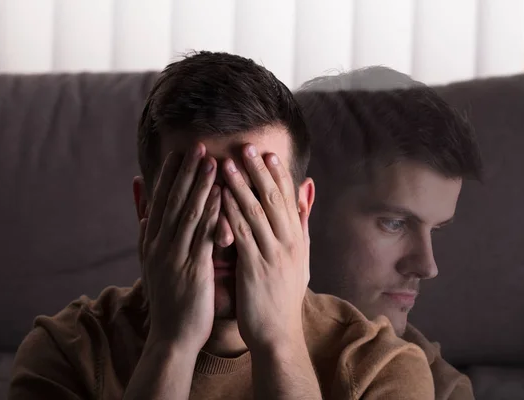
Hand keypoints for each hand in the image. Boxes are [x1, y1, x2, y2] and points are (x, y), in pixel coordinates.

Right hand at [139, 143, 220, 352]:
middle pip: (173, 202)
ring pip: (187, 214)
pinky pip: (203, 236)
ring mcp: (174, 257)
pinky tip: (222, 196)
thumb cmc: (168, 300)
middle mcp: (159, 246)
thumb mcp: (151, 264)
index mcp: (150, 243)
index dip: (169, 175)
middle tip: (198, 146)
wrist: (172, 337)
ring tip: (212, 161)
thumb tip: (144, 209)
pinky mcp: (193, 270)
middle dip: (186, 172)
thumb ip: (148, 233)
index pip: (159, 202)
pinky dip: (212, 214)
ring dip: (200, 186)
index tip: (179, 153)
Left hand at [221, 144, 309, 351]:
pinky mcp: (254, 269)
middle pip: (272, 200)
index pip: (288, 200)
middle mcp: (288, 243)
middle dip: (258, 172)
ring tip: (226, 164)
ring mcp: (273, 255)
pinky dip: (229, 214)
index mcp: (297, 239)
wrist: (279, 334)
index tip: (267, 153)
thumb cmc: (284, 297)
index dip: (278, 175)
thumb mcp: (301, 260)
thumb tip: (306, 198)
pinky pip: (241, 236)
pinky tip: (217, 199)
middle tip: (245, 147)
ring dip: (240, 187)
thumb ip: (301, 226)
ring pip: (255, 213)